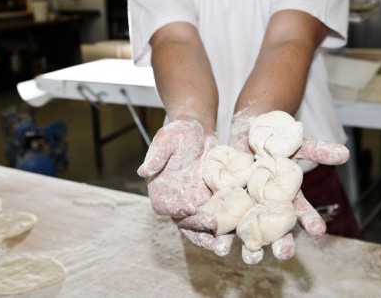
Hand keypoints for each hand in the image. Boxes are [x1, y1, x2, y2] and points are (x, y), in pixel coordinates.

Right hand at [138, 119, 228, 253]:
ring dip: (212, 238)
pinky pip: (220, 217)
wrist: (200, 132)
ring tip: (223, 248)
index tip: (187, 209)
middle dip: (198, 230)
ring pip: (202, 226)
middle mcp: (177, 201)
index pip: (165, 206)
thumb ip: (156, 155)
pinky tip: (238, 231)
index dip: (175, 210)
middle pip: (185, 222)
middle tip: (212, 231)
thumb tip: (142, 170)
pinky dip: (227, 227)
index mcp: (161, 189)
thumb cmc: (179, 133)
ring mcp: (196, 204)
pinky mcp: (213, 202)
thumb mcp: (167, 138)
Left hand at [230, 113, 349, 263]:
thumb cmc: (275, 142)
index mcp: (289, 199)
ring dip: (251, 249)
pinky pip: (223, 225)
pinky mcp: (225, 208)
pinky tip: (218, 246)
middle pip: (278, 231)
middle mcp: (270, 210)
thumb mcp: (296, 144)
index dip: (311, 221)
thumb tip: (345, 153)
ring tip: (251, 257)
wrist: (245, 135)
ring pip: (251, 235)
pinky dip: (220, 235)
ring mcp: (247, 211)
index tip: (319, 231)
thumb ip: (317, 151)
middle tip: (284, 254)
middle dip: (282, 244)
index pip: (303, 213)